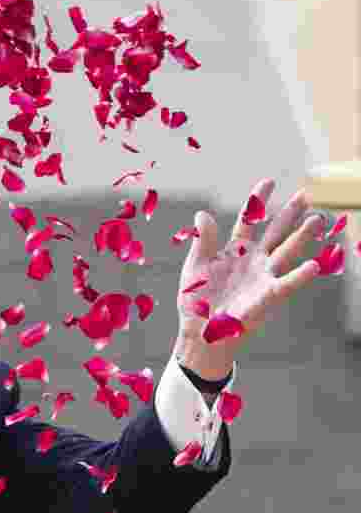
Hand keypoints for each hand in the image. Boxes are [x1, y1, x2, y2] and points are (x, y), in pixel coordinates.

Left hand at [175, 178, 324, 377]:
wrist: (197, 331)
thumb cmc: (195, 300)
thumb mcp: (195, 265)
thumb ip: (203, 240)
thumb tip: (203, 213)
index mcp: (234, 251)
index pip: (249, 221)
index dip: (258, 201)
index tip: (269, 181)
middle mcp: (253, 261)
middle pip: (275, 233)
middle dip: (289, 215)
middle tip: (306, 196)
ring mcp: (262, 278)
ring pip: (286, 253)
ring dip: (302, 238)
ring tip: (318, 220)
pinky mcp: (266, 297)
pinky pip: (286, 285)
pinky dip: (299, 276)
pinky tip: (314, 265)